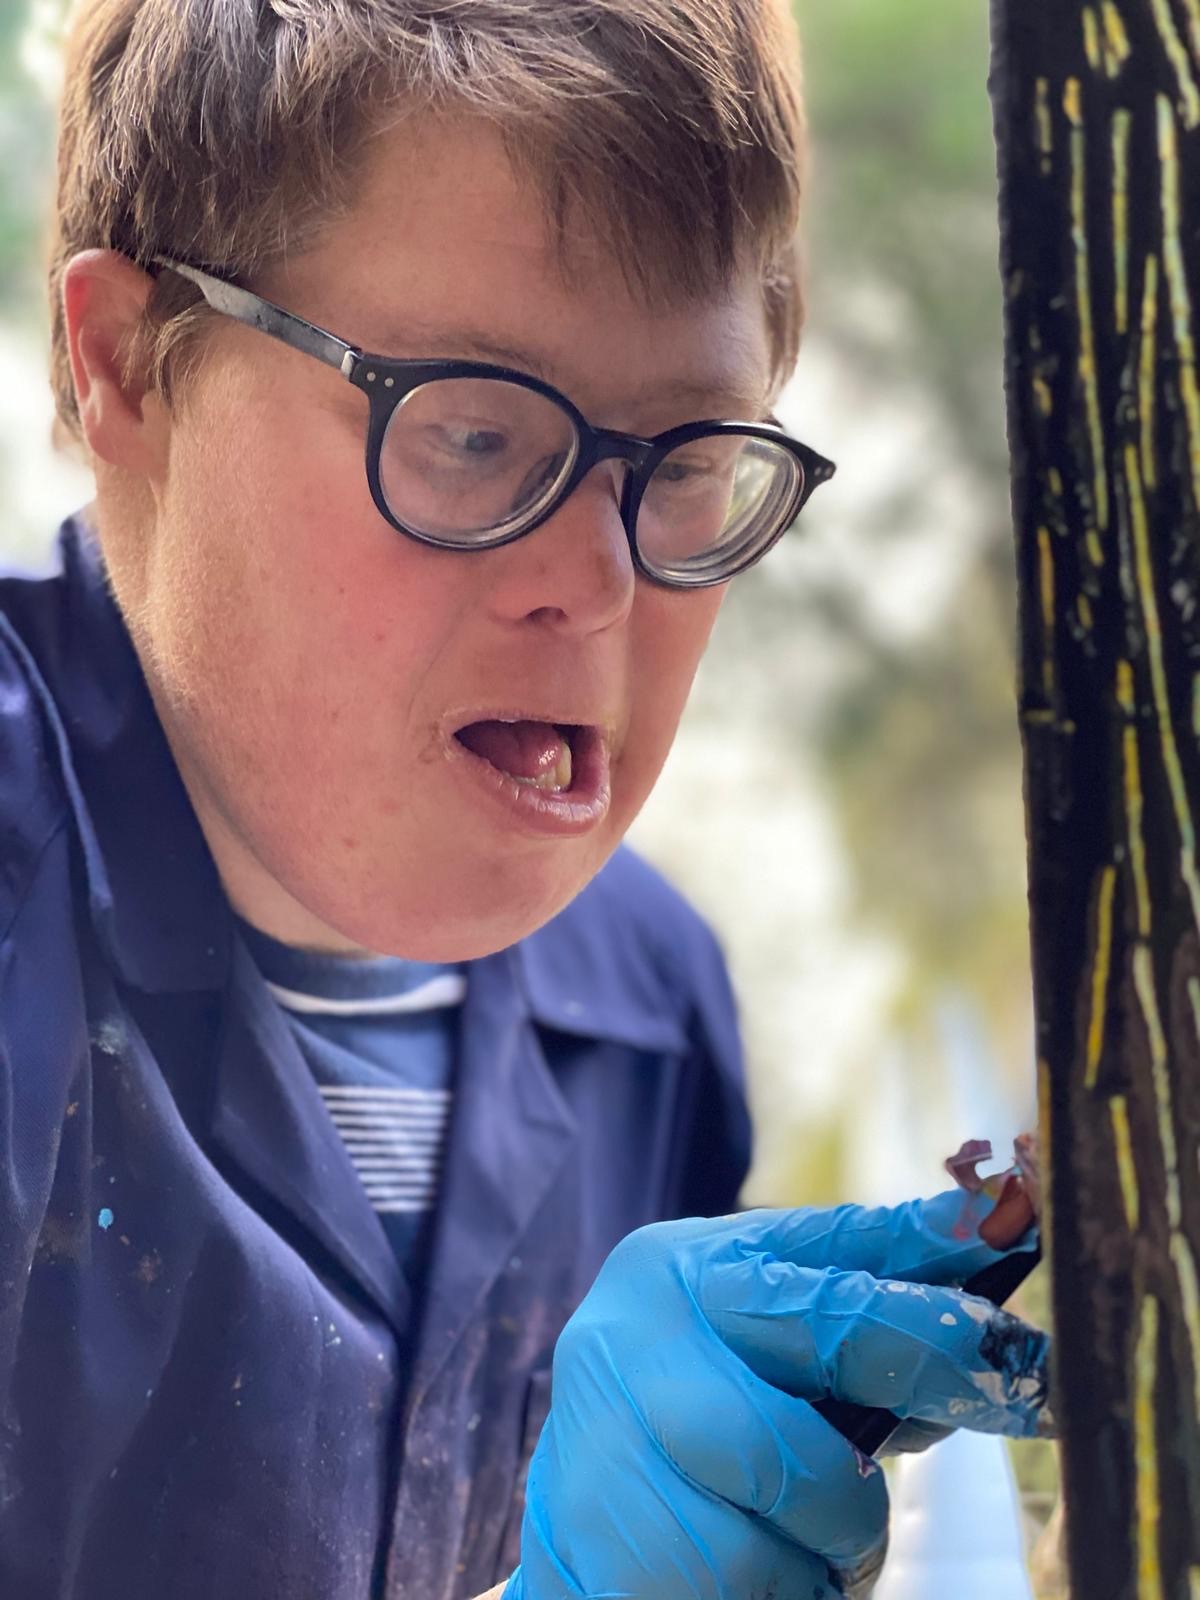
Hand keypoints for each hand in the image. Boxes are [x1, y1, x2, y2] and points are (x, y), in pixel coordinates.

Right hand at [504, 1192, 1047, 1599]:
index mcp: (679, 1269)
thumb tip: (987, 1330)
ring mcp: (621, 1423)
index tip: (1019, 1232)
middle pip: (835, 1333)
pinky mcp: (619, 1534)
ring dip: (842, 1536)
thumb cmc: (687, 1451)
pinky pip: (772, 1573)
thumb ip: (849, 1347)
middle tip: (1023, 1389)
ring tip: (795, 1541)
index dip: (934, 1244)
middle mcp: (640, 1324)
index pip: (829, 1243)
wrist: (578, 1557)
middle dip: (934, 1363)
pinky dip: (791, 1589)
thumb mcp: (755, 1369)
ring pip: (822, 1486)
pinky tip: (746, 1580)